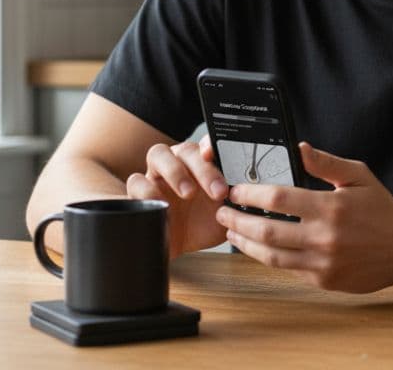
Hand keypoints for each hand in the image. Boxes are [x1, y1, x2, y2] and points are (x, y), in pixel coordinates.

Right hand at [126, 135, 228, 258]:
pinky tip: (162, 207)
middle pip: (186, 149)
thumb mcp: (226, 214)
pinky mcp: (138, 193)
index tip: (219, 156)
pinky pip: (135, 181)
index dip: (212, 144)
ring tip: (188, 194)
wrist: (179, 247)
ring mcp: (157, 175)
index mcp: (203, 164)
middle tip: (218, 191)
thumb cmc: (203, 224)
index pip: (207, 144)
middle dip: (203, 168)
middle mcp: (179, 163)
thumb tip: (257, 194)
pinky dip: (147, 191)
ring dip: (175, 171)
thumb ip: (238, 200)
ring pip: (157, 153)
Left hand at [217, 143, 392, 292]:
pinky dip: (269, 257)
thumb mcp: (358, 175)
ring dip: (246, 243)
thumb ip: (326, 163)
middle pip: (267, 231)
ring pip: (272, 256)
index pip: (279, 199)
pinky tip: (260, 247)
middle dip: (238, 221)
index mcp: (331, 207)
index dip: (250, 194)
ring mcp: (323, 262)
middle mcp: (325, 237)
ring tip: (232, 233)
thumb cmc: (381, 207)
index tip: (234, 190)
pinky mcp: (324, 280)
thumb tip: (298, 148)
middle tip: (222, 213)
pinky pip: (288, 269)